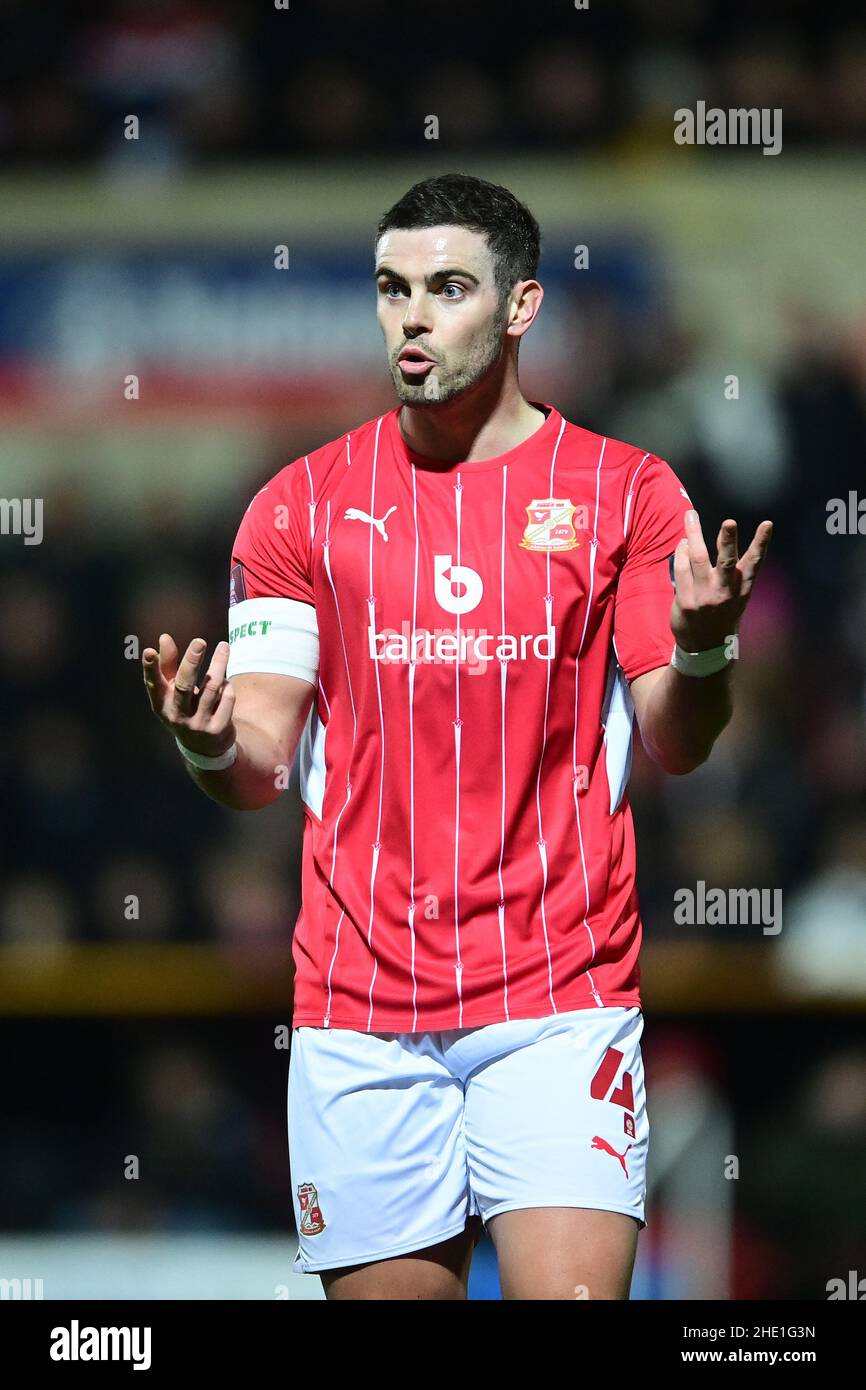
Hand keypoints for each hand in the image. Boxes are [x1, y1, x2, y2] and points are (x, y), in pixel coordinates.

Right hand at [142, 633, 236, 757]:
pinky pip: (227, 698)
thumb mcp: (173, 691)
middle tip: (200, 641)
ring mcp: (198, 724)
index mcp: (161, 704)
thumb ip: (169, 664)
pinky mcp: (217, 728)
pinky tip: (227, 681)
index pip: (153, 684)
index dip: (150, 668)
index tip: (149, 651)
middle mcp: (177, 715)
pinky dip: (228, 686)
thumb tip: (164, 637)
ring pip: (211, 687)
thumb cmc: (185, 708)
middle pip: (184, 685)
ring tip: (224, 647)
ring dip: (218, 664)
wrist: (205, 748)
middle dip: (191, 661)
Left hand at [671, 510, 772, 651]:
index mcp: (742, 590)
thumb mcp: (736, 598)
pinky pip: (681, 569)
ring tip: (691, 516)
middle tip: (729, 523)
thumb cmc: (720, 615)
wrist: (704, 648)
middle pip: (727, 562)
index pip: (754, 564)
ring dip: (693, 534)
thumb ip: (734, 573)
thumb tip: (724, 538)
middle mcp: (725, 593)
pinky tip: (682, 543)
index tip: (767, 524)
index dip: (761, 544)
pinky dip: (681, 552)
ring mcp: (704, 597)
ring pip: (698, 559)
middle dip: (728, 541)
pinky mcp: (686, 601)